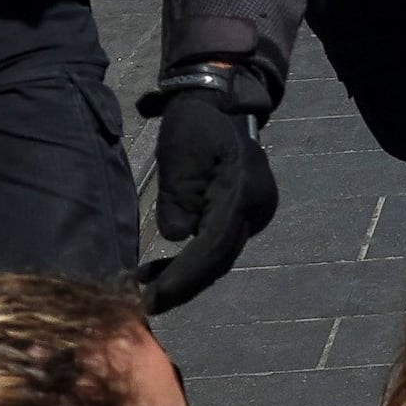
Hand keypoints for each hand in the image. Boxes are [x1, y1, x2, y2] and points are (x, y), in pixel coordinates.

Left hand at [140, 59, 280, 309]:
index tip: (154, 299)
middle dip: (184, 284)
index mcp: (242, 195)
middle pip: (220, 259)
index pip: (213, 248)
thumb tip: (177, 239)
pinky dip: (194, 258)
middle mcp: (257, 210)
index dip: (183, 278)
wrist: (221, 102)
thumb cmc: (195, 124)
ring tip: (149, 286)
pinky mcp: (245, 213)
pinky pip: (220, 243)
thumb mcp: (178, 157)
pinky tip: (166, 267)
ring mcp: (256, 213)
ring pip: (220, 255)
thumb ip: (178, 200)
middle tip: (148, 303)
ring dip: (187, 274)